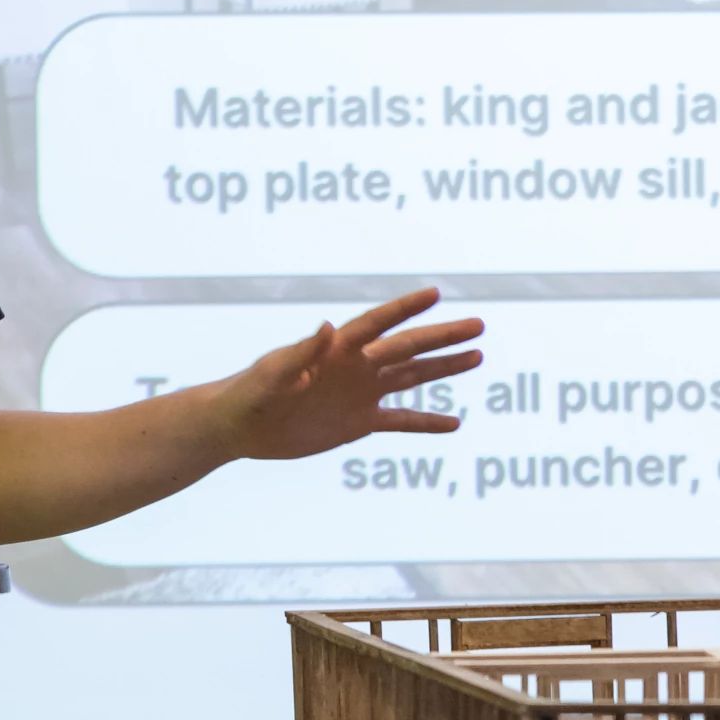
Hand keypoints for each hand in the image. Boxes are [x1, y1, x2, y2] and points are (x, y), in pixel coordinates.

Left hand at [216, 290, 484, 463]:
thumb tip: (326, 327)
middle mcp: (356, 366)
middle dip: (443, 337)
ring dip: (443, 369)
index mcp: (337, 348)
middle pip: (408, 347)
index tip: (435, 293)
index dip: (405, 308)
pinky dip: (425, 422)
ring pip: (411, 378)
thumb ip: (300, 352)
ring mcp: (360, 393)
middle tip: (478, 325)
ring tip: (477, 357)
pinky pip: (399, 421)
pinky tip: (454, 424)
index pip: (378, 323)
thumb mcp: (273, 372)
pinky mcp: (357, 422)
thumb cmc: (251, 392)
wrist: (241, 425)